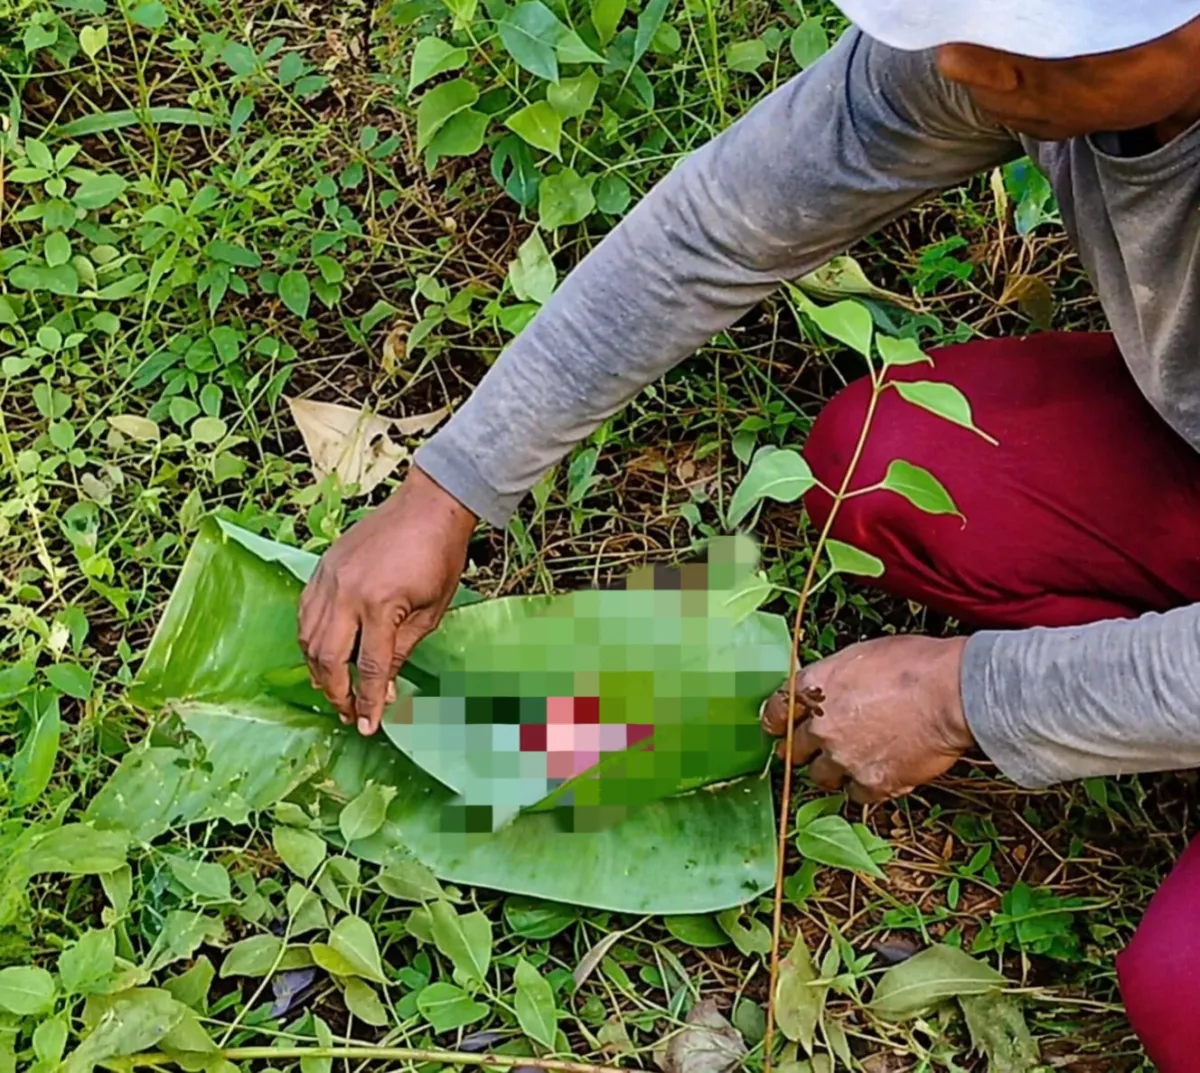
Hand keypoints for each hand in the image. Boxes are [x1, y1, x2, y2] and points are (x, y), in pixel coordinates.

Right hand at [298, 467, 476, 734]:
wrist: (428, 507)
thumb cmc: (439, 558)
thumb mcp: (431, 612)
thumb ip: (402, 651)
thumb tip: (382, 688)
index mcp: (380, 605)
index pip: (368, 668)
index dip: (366, 702)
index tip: (366, 726)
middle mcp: (347, 594)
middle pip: (328, 658)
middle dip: (335, 692)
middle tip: (347, 713)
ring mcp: (329, 579)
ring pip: (308, 638)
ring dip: (318, 670)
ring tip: (332, 690)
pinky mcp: (323, 568)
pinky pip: (305, 612)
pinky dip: (309, 638)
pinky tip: (321, 653)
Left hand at [760, 635, 972, 803]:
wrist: (952, 693)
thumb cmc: (914, 665)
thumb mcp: (860, 655)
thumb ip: (833, 679)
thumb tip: (829, 692)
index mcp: (812, 687)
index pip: (774, 711)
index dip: (776, 721)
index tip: (778, 728)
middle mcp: (820, 726)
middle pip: (793, 750)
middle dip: (803, 750)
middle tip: (815, 750)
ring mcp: (843, 758)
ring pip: (821, 777)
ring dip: (833, 770)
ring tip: (854, 760)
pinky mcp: (871, 783)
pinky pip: (855, 794)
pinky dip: (865, 786)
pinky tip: (880, 772)